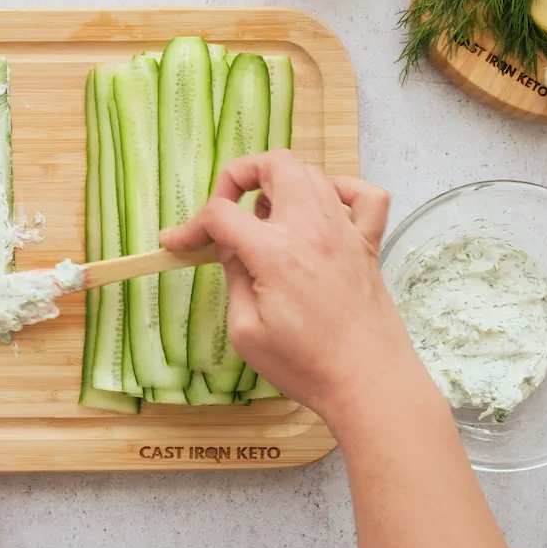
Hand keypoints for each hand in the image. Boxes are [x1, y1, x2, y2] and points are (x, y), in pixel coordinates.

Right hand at [160, 150, 418, 424]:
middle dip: (239, 176)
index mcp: (275, 252)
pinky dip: (340, 189)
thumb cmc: (306, 365)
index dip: (190, 227)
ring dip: (280, 183)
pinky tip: (322, 208)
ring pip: (312, 172)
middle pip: (274, 164)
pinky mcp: (368, 244)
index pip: (221, 215)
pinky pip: (364, 195)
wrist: (369, 383)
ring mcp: (345, 232)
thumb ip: (235, 278)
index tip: (177, 243)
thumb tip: (232, 249)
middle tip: (226, 208)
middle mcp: (312, 228)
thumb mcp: (246, 331)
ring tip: (266, 218)